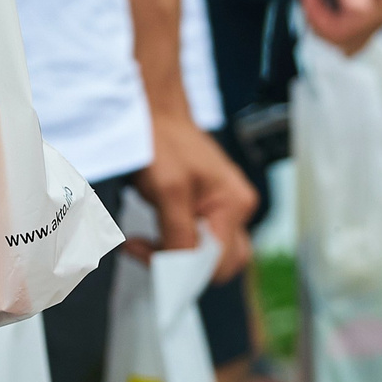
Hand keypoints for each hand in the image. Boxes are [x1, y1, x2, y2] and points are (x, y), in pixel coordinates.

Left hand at [131, 109, 256, 280]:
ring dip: (177, 254)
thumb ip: (179, 232)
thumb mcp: (168, 189)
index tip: (146, 256)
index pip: (216, 262)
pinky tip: (155, 232)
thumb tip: (181, 272)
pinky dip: (177, 241)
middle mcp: (237, 207)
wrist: (152, 108)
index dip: (182, 268)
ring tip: (145, 241)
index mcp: (234, 204)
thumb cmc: (161, 139)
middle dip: (182, 264)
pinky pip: (200, 237)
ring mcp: (225, 205)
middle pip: (220, 263)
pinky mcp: (210, 202)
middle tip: (144, 249)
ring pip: (209, 253)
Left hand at [299, 0, 381, 53]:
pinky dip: (322, 15)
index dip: (318, 15)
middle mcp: (381, 16)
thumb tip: (359, 8)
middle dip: (318, 20)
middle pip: (342, 43)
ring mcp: (371, 15)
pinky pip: (338, 28)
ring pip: (339, 39)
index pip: (344, 35)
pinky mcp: (360, 11)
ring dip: (319, 17)